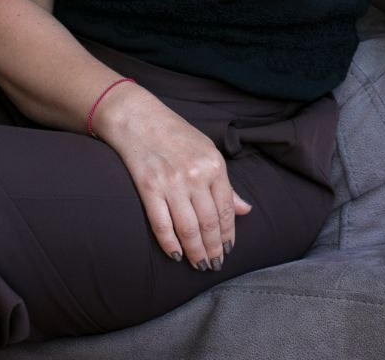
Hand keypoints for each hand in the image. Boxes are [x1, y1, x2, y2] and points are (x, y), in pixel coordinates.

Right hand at [95, 84, 251, 269]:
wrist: (138, 118)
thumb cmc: (176, 134)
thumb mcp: (207, 151)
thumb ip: (225, 184)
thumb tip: (245, 210)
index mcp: (214, 164)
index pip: (226, 209)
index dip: (228, 234)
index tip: (228, 250)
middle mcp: (195, 175)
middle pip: (208, 223)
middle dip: (213, 249)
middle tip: (214, 265)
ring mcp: (171, 183)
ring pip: (188, 229)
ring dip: (195, 252)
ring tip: (199, 265)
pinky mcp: (148, 188)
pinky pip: (162, 224)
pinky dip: (170, 244)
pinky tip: (176, 255)